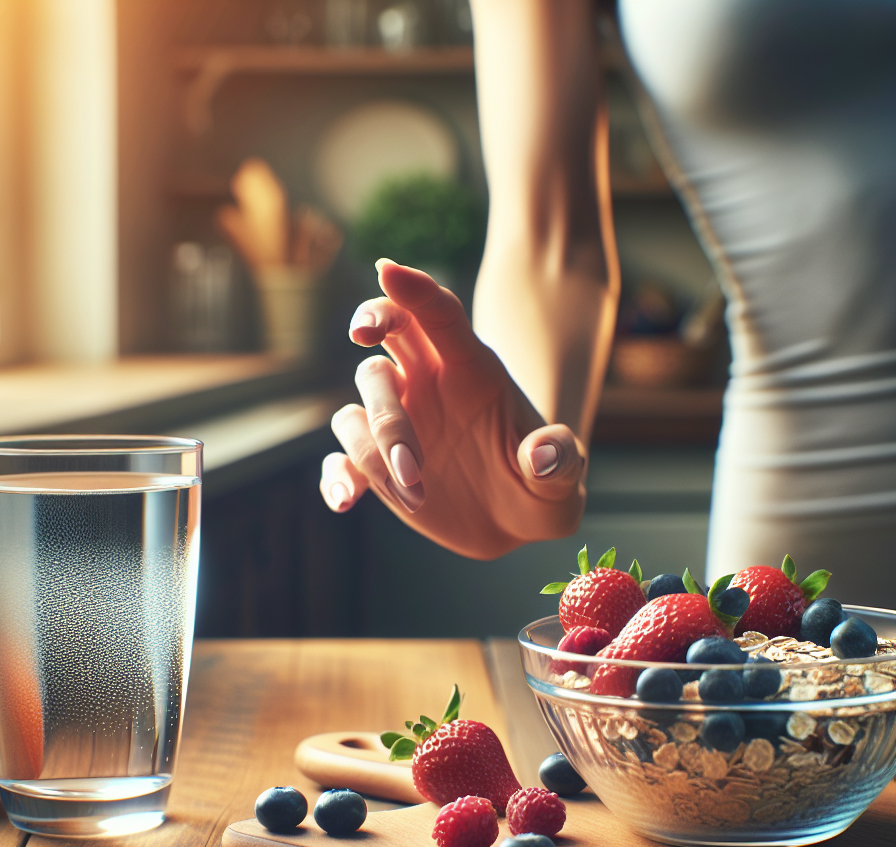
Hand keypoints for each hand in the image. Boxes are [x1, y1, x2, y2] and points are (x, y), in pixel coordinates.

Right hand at [319, 260, 587, 559]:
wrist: (514, 523)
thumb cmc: (542, 488)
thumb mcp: (562, 480)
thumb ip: (560, 459)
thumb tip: (540, 454)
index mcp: (473, 372)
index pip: (441, 316)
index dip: (414, 290)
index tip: (387, 269)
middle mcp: (428, 385)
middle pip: (389, 336)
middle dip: (372, 324)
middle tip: (363, 336)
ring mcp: (398, 423)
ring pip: (360, 407)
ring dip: (376, 446)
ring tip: (417, 494)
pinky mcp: (377, 466)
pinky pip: (343, 460)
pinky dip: (338, 476)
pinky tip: (344, 500)